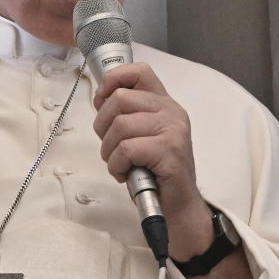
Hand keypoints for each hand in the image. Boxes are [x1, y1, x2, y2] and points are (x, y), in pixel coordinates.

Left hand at [93, 63, 213, 257]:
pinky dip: (117, 165)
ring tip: (120, 164)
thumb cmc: (155, 173)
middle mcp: (172, 112)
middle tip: (111, 147)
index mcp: (165, 104)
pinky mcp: (169, 151)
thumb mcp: (141, 135)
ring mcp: (173, 130)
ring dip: (109, 150)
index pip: (139, 72)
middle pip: (120, 98)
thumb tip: (100, 97)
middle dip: (103, 125)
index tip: (102, 102)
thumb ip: (127, 114)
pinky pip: (126, 148)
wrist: (178, 207)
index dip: (114, 80)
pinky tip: (125, 174)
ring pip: (120, 125)